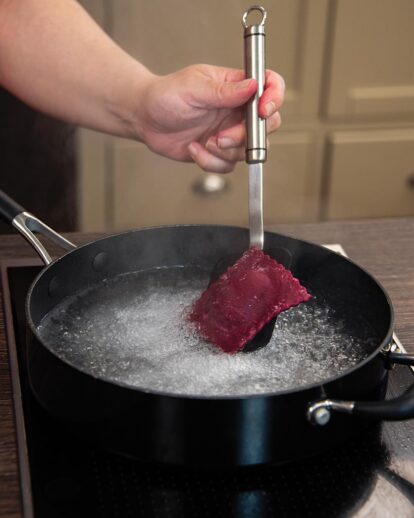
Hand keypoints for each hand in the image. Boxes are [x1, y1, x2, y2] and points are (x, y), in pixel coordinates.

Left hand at [136, 64, 284, 172]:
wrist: (145, 120)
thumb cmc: (165, 96)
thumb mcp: (193, 87)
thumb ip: (223, 91)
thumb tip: (252, 86)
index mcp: (235, 87)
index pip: (269, 85)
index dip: (274, 97)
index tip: (263, 110)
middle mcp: (237, 110)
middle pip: (267, 125)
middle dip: (246, 136)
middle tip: (222, 136)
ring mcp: (230, 132)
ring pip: (248, 150)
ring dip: (226, 152)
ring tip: (204, 142)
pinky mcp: (219, 152)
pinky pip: (228, 165)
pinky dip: (211, 162)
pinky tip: (194, 149)